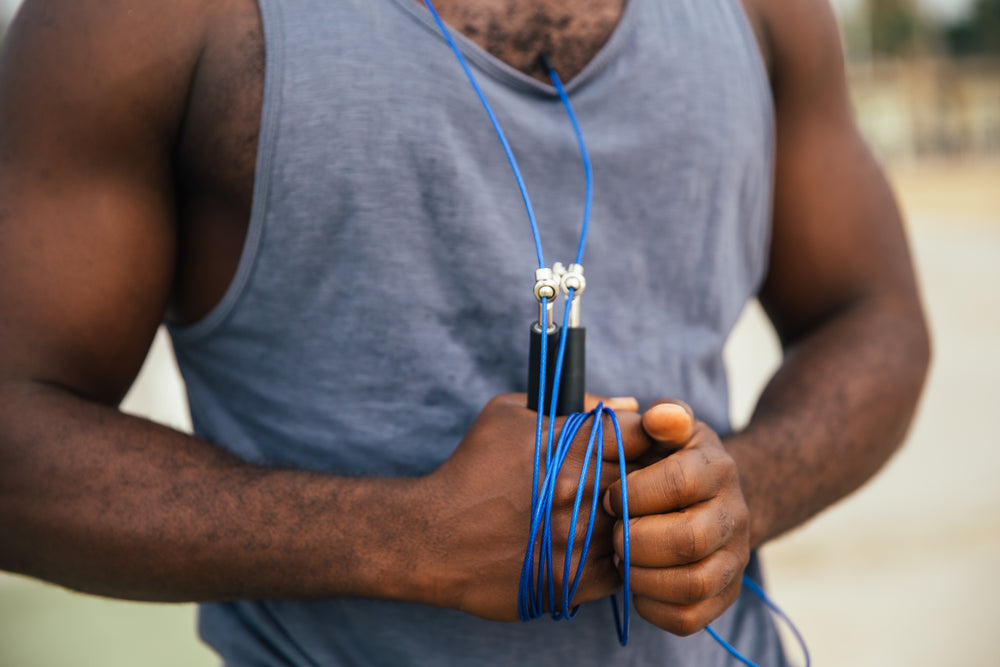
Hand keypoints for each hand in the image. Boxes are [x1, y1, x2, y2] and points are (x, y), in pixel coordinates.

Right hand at [417, 393, 648, 620]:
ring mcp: (577, 537)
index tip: (635, 447)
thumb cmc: (472, 468)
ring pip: (640, 526)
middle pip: (648, 480)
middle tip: (623, 484)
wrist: (433, 536)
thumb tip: (628, 403)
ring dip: (631, 521)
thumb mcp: (509, 415)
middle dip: (642, 480)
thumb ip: (572, 404)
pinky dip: (617, 558)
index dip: (645, 438)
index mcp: (570, 443)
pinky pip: (622, 568)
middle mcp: (580, 489)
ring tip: (603, 517)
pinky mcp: (572, 580)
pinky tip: (593, 547)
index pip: (643, 431)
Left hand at [603, 400, 750, 635]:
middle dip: (636, 539)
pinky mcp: (725, 594)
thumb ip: (663, 416)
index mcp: (716, 468)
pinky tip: (635, 586)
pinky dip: (654, 607)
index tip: (610, 496)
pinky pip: (691, 617)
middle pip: (688, 539)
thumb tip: (660, 416)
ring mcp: (734, 558)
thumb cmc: (671, 459)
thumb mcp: (670, 428)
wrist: (710, 497)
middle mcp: (734, 515)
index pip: (680, 481)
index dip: (635, 493)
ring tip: (621, 560)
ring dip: (643, 576)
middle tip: (613, 534)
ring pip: (693, 583)